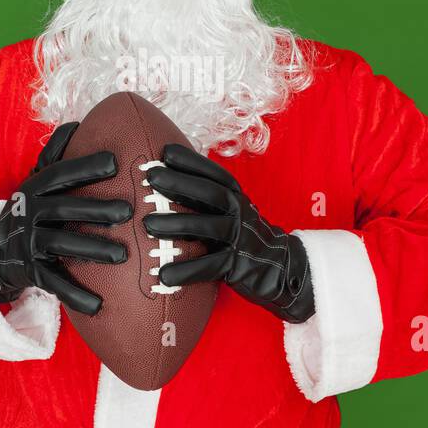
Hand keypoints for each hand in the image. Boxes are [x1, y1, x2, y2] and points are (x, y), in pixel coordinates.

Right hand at [0, 122, 132, 316]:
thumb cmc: (25, 211)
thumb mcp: (33, 181)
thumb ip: (53, 155)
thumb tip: (76, 122)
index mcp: (34, 188)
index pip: (60, 173)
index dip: (85, 167)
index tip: (115, 162)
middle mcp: (29, 212)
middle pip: (64, 208)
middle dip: (97, 208)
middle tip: (130, 210)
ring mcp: (27, 242)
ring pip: (61, 244)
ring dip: (92, 249)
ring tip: (123, 255)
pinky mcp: (29, 271)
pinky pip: (54, 283)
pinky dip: (75, 295)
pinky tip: (99, 305)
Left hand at [141, 144, 314, 323]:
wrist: (280, 266)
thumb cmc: (241, 234)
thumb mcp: (229, 210)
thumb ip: (204, 197)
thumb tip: (165, 180)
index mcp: (234, 195)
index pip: (213, 174)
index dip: (190, 161)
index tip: (165, 152)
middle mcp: (238, 211)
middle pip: (210, 193)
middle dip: (180, 182)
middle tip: (152, 176)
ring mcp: (238, 238)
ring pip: (207, 227)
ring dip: (176, 224)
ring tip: (147, 223)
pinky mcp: (236, 265)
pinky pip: (209, 267)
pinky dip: (186, 271)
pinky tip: (164, 275)